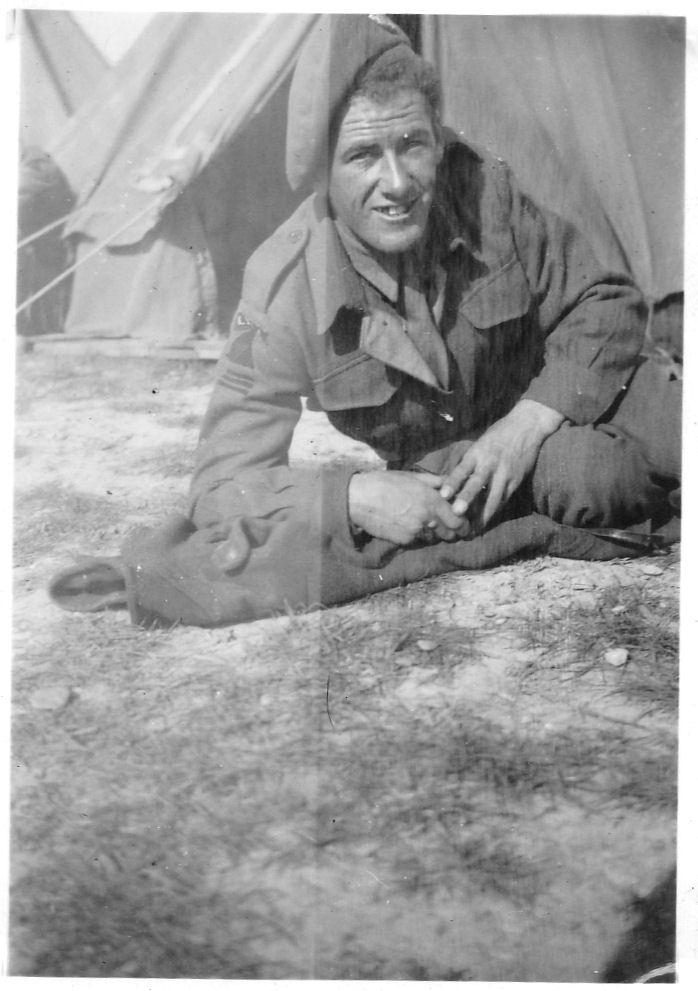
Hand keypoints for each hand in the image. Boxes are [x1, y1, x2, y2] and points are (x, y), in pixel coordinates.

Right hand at [348, 470, 470, 544]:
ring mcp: (416, 531)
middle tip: (452, 528)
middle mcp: (428, 518)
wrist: (360, 499)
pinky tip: (413, 527)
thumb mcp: (413, 477)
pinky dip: (420, 536)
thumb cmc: (386, 483)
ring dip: (437, 534)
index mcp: (432, 500)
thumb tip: (451, 484)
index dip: (465, 524)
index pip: (459, 520)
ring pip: (436, 539)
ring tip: (430, 526)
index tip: (464, 523)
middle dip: (454, 532)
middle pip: (451, 533)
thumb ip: (435, 482)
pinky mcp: (405, 541)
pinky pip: (419, 541)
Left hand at [439, 399, 564, 529]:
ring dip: (483, 514)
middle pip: (477, 483)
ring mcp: (505, 473)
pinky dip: (495, 511)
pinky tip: (487, 522)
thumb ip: (469, 462)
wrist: (527, 426)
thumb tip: (450, 482)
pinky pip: (504, 499)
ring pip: (493, 496)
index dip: (452, 482)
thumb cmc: (498, 435)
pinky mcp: (516, 480)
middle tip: (457, 513)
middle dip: (467, 499)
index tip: (443, 495)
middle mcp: (490, 463)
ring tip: (474, 529)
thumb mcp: (480, 444)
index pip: (462, 469)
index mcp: (477, 452)